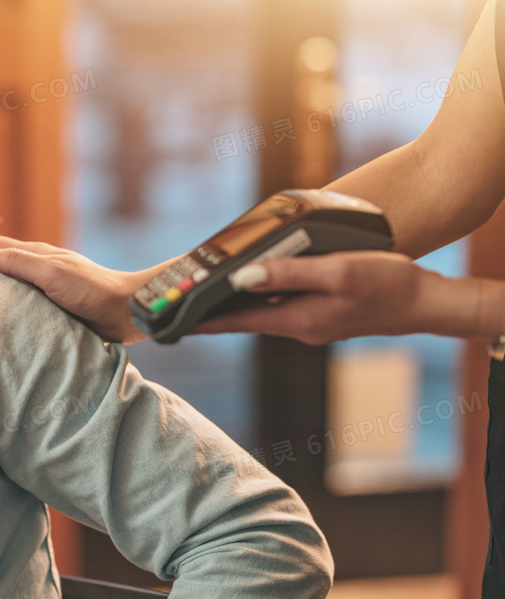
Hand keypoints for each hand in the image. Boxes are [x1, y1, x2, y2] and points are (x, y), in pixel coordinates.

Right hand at [0, 234, 169, 343]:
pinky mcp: (52, 310)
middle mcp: (37, 269)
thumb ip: (17, 261)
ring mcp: (44, 289)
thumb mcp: (51, 272)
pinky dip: (3, 308)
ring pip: (6, 285)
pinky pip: (20, 306)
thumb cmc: (91, 289)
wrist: (127, 312)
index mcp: (35, 254)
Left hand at [197, 251, 439, 344]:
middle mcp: (299, 326)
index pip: (235, 322)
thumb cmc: (387, 285)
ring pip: (262, 312)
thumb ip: (287, 273)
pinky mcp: (323, 315)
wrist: (426, 303)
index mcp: (296, 319)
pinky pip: (282, 305)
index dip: (201, 321)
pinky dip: (262, 296)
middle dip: (211, 313)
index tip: (171, 324)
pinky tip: (254, 284)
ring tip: (204, 294)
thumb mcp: (336, 272)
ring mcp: (311, 323)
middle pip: (243, 319)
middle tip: (179, 305)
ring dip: (235, 303)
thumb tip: (241, 277)